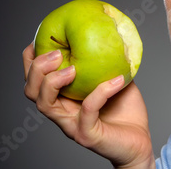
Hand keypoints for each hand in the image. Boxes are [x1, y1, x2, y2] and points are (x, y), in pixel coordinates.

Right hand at [23, 43, 154, 167]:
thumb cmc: (126, 110)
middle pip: (31, 91)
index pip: (35, 78)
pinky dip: (100, 93)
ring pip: (45, 104)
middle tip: (56, 54)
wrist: (139, 142)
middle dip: (36, 69)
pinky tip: (116, 80)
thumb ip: (105, 59)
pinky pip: (87, 111)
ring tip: (72, 68)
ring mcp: (71, 125)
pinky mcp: (87, 135)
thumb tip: (108, 29)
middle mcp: (61, 111)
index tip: (40, 37)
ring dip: (53, 82)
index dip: (31, 59)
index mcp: (62, 97)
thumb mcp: (113, 76)